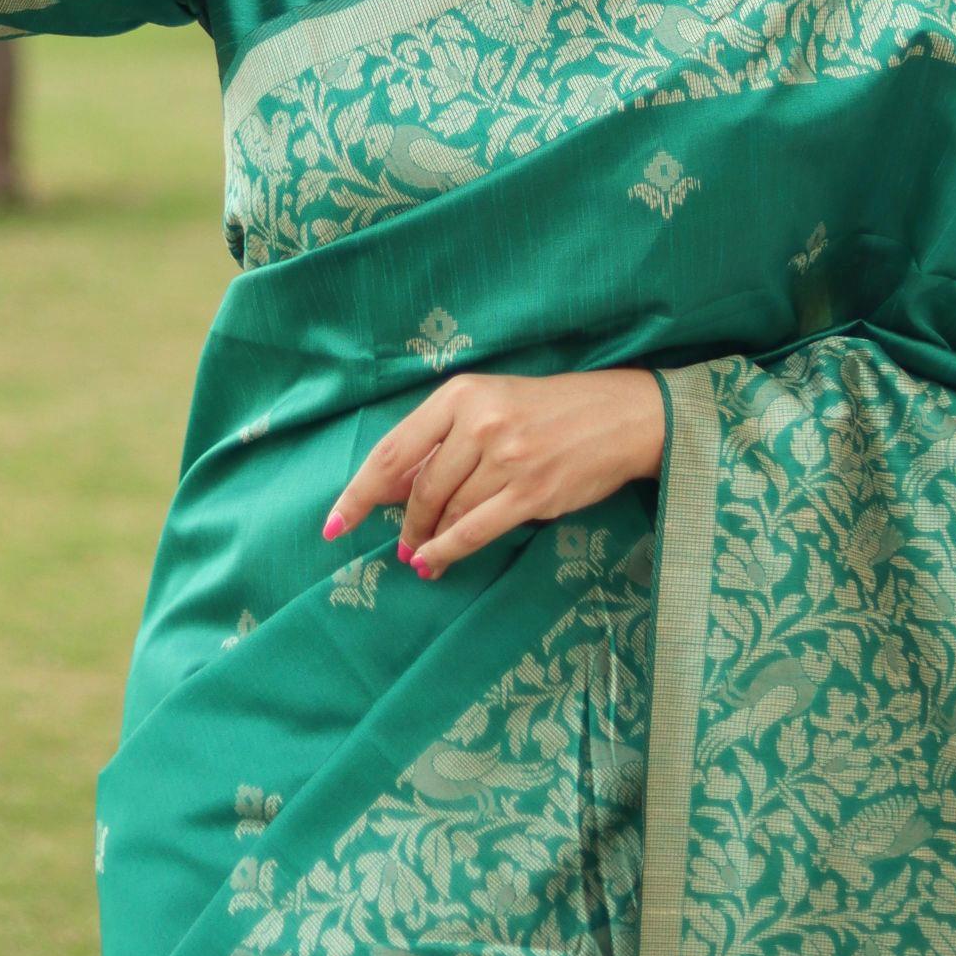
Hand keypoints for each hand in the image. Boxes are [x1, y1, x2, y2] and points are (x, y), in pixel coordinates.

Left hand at [322, 369, 665, 579]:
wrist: (621, 416)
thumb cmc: (549, 410)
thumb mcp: (491, 405)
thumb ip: (442, 441)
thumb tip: (386, 489)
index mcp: (462, 394)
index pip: (394, 450)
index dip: (359, 492)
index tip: (335, 522)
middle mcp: (480, 422)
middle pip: (419, 487)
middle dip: (402, 524)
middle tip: (397, 548)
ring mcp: (507, 458)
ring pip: (447, 511)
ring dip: (426, 541)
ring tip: (420, 557)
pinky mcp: (531, 493)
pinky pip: (474, 531)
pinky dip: (448, 551)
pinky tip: (435, 562)